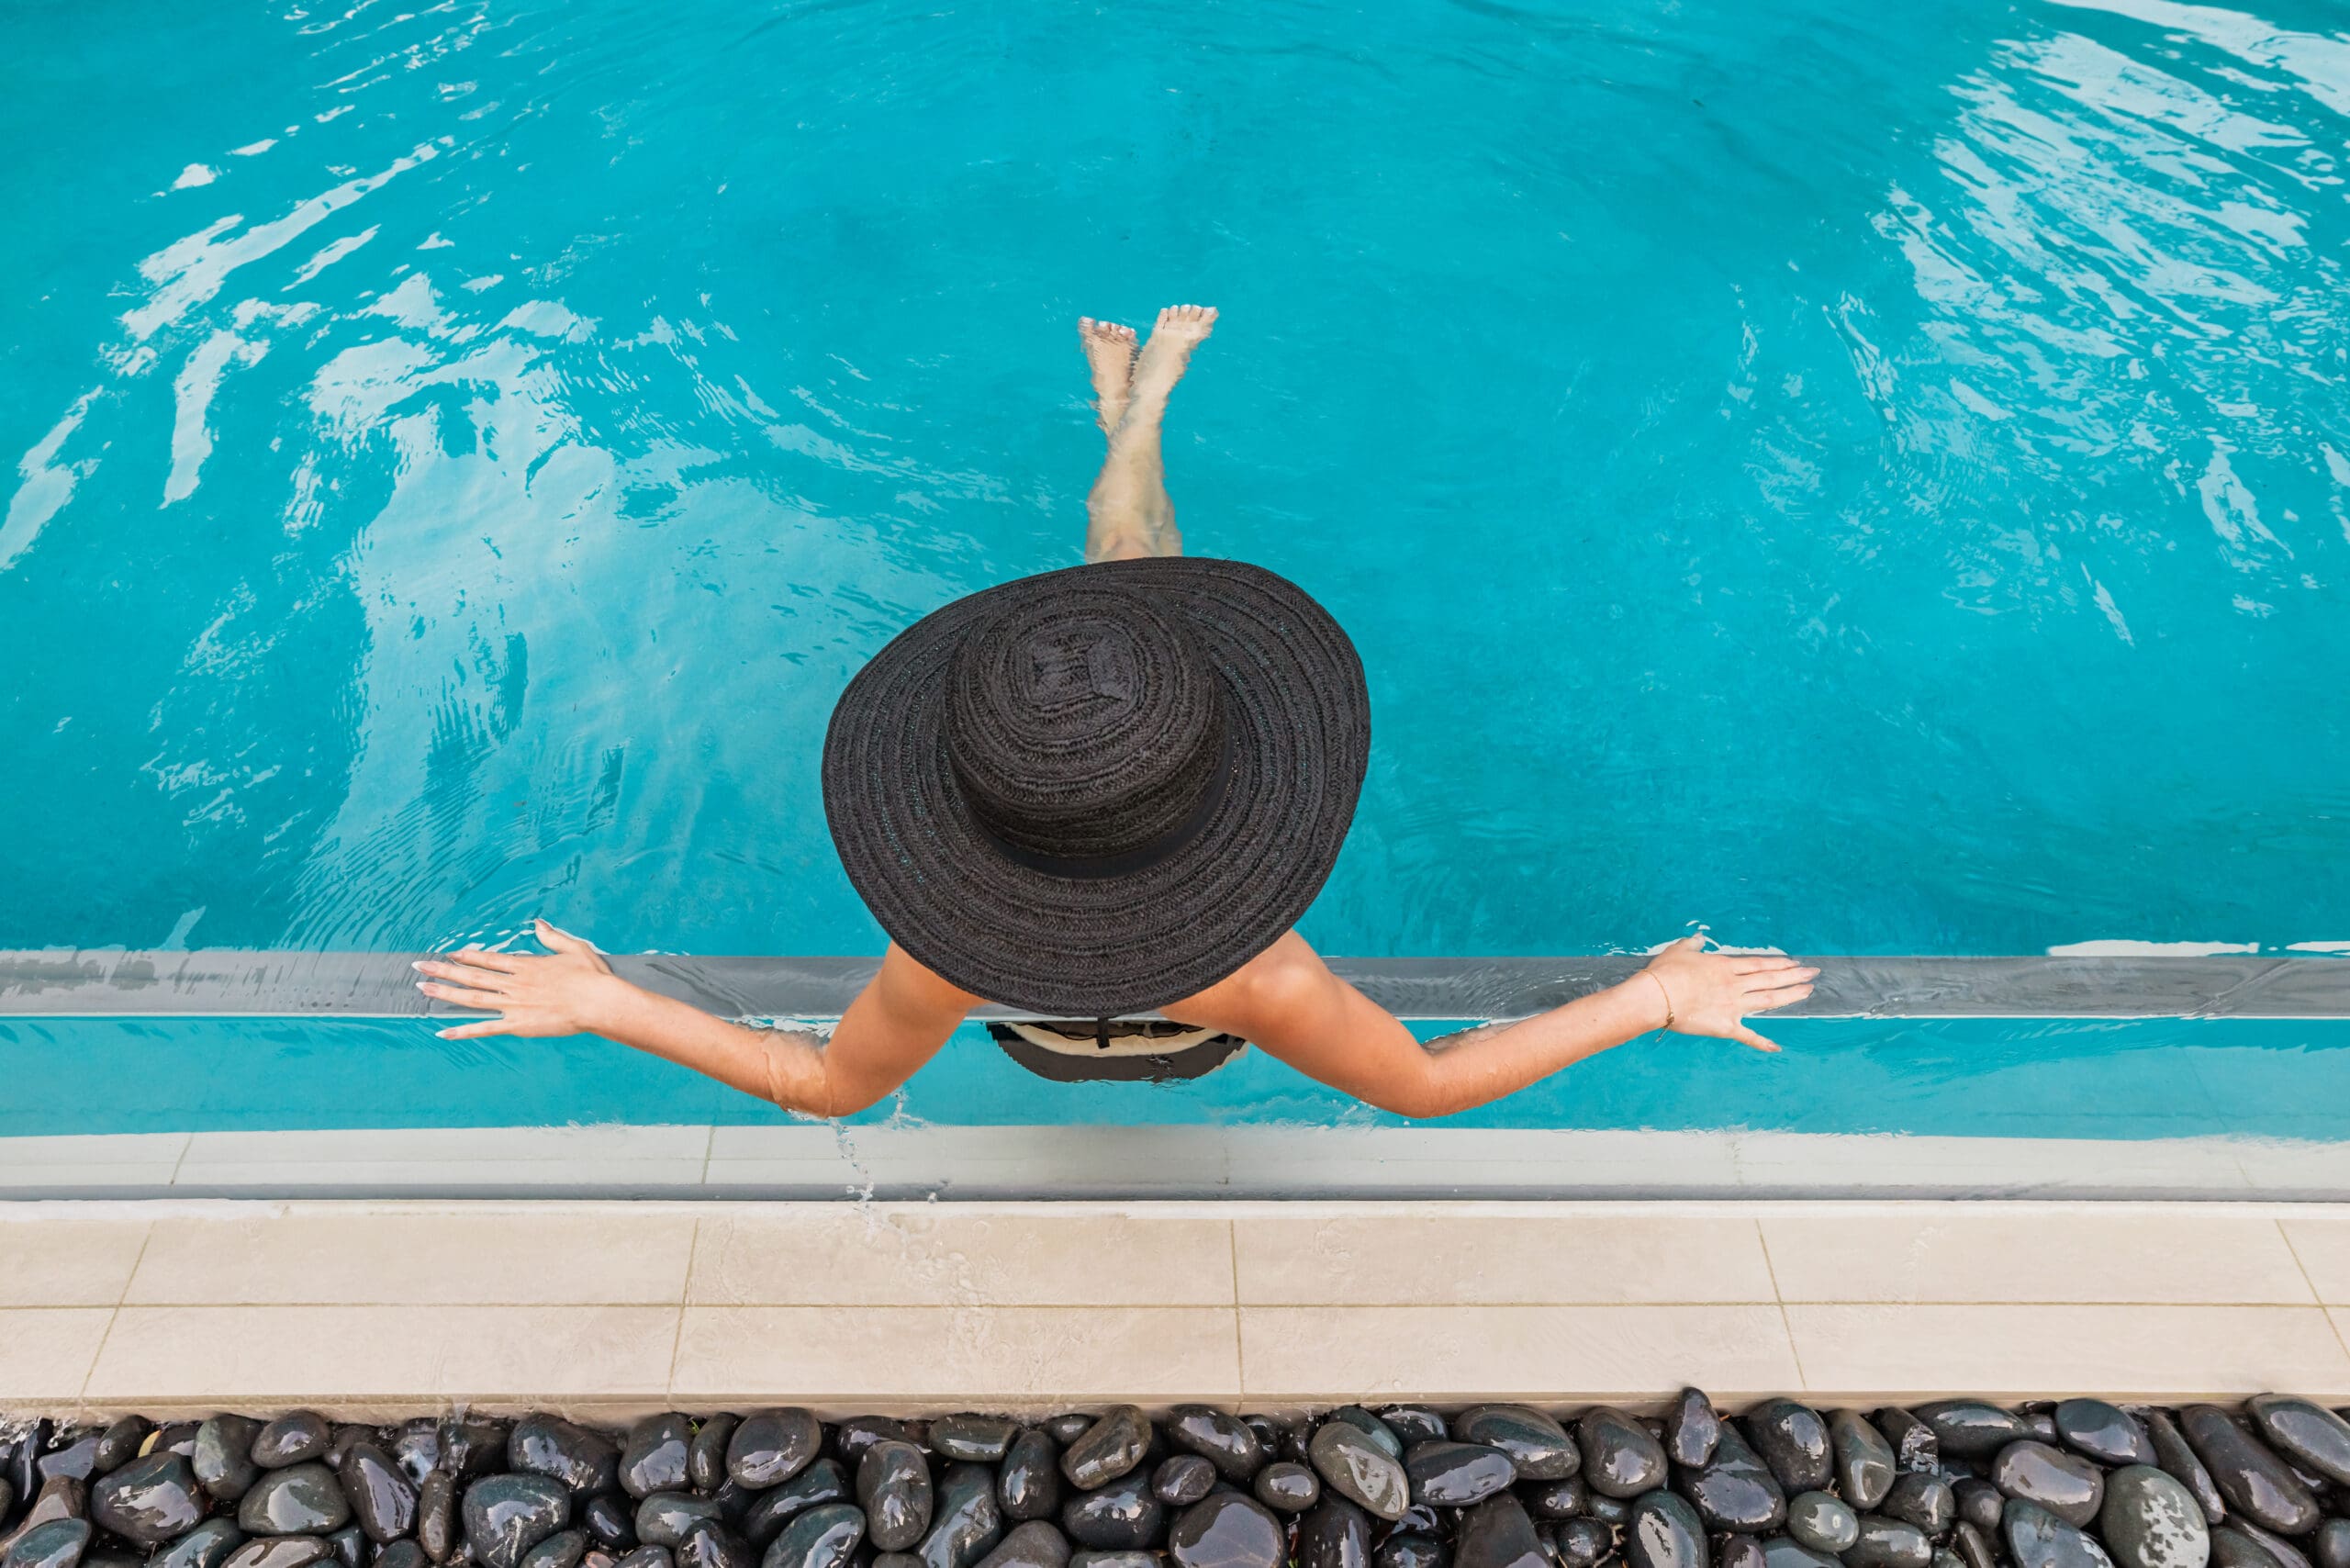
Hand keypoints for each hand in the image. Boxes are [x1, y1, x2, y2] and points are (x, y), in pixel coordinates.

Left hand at [412, 919, 627, 1039]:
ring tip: (423, 989)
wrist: (599, 1002)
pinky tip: (443, 1032)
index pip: (489, 960)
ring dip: (446, 993)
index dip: (467, 956)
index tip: (448, 953)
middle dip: (444, 970)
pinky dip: (464, 1030)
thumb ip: (552, 938)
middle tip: (419, 967)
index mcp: (526, 966)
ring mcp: (514, 1005)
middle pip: (472, 976)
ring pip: (472, 998)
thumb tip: (538, 924)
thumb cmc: (592, 977)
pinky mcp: (518, 1025)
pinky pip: (486, 1028)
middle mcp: (514, 984)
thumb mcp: (574, 949)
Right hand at [1634, 935, 1816, 1051]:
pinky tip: (1777, 1047)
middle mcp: (1734, 985)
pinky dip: (1763, 1043)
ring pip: (1768, 1000)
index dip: (1779, 964)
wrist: (1657, 996)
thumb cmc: (1665, 972)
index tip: (1794, 963)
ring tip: (1808, 992)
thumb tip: (1699, 938)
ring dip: (1790, 996)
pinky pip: (1748, 1036)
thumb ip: (1692, 944)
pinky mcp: (1726, 1026)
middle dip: (1794, 976)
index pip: (1759, 964)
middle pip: (1771, 979)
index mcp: (1725, 967)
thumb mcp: (1679, 950)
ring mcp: (1733, 1006)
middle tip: (1813, 973)